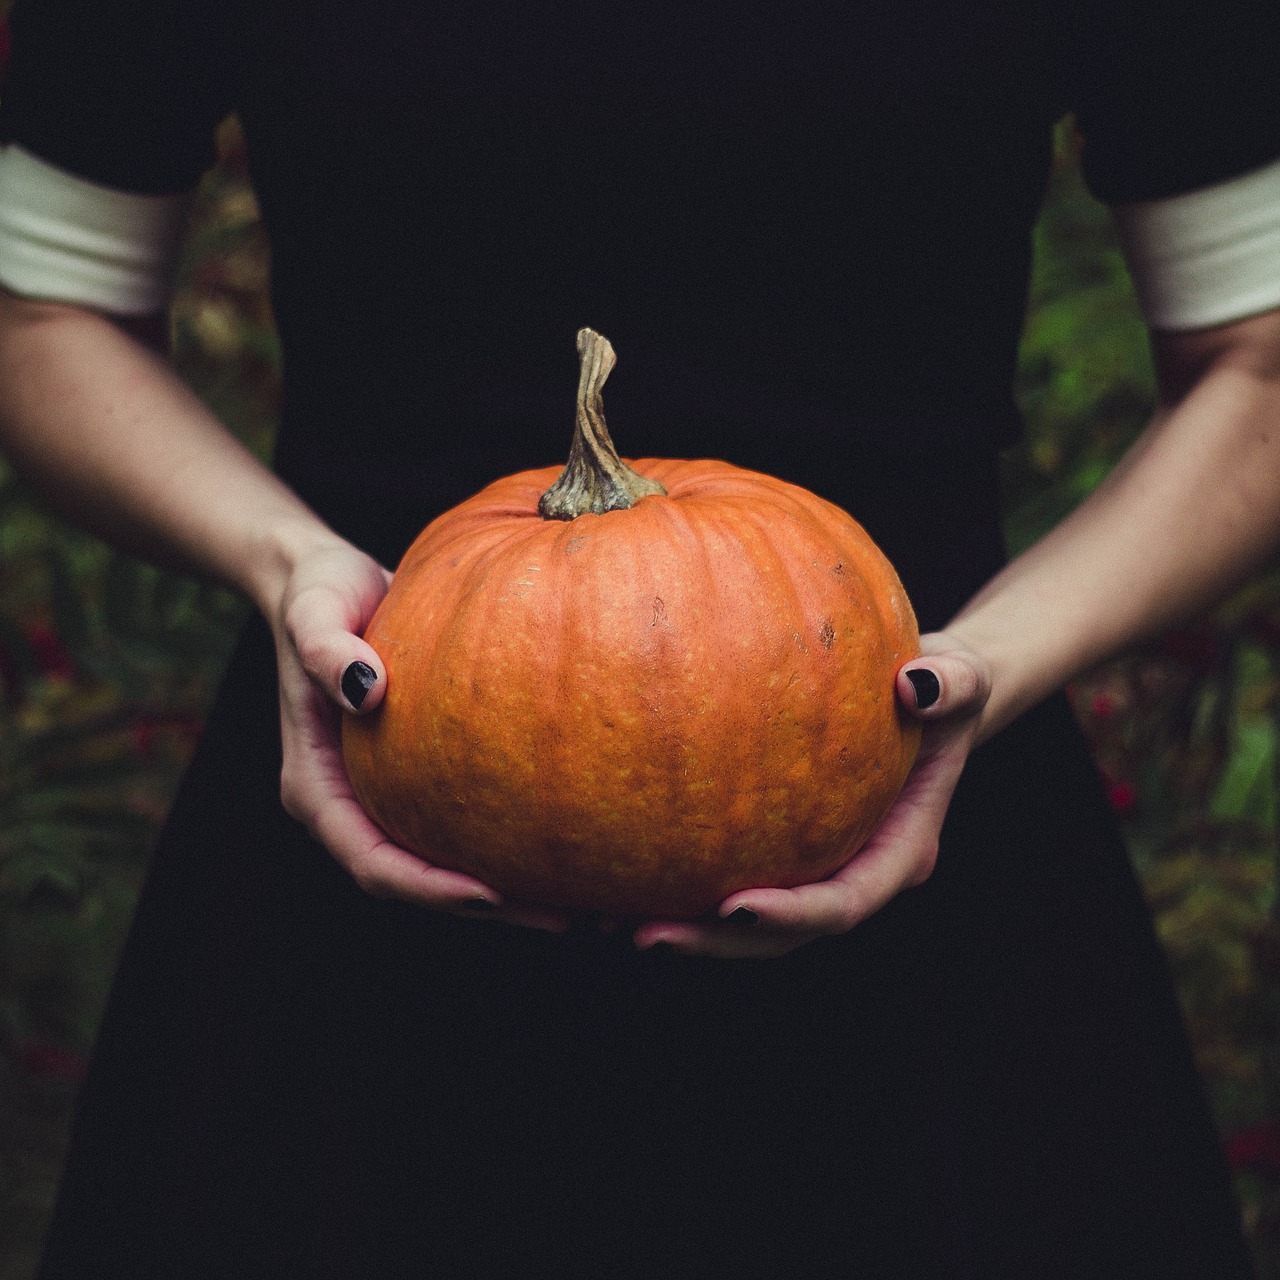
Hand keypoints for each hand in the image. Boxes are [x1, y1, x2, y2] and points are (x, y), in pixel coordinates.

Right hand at [269, 536, 569, 932]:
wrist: (330, 582)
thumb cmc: (318, 594)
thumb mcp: (314, 612)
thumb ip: (326, 649)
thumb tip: (367, 691)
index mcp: (317, 788)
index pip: (372, 862)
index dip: (429, 888)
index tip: (491, 893)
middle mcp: (352, 806)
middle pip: (418, 882)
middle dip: (489, 908)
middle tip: (568, 918)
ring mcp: (387, 796)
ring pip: (446, 864)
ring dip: (511, 890)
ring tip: (587, 899)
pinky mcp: (420, 778)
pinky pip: (466, 824)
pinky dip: (511, 841)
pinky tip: (571, 840)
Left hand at [631, 631, 991, 957]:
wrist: (922, 695)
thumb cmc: (942, 685)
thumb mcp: (963, 676)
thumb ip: (953, 683)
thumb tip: (917, 686)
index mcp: (898, 851)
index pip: (844, 903)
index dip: (793, 917)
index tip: (735, 908)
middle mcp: (851, 872)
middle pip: (782, 936)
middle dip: (716, 943)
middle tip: (645, 936)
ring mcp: (811, 866)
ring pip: (745, 921)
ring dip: (684, 928)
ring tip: (606, 922)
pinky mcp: (776, 847)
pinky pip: (723, 873)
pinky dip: (674, 881)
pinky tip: (613, 872)